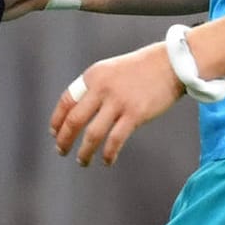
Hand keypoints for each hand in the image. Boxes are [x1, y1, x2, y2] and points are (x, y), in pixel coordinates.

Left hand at [50, 41, 183, 165]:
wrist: (170, 64)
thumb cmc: (141, 69)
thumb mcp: (110, 70)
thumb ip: (95, 87)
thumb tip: (80, 112)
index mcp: (93, 76)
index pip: (66, 101)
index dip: (57, 120)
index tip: (54, 133)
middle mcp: (102, 88)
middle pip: (74, 120)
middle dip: (64, 139)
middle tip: (61, 151)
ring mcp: (118, 102)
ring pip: (92, 134)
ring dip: (85, 152)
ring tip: (82, 161)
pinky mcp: (135, 114)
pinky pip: (115, 140)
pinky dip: (108, 154)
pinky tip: (107, 160)